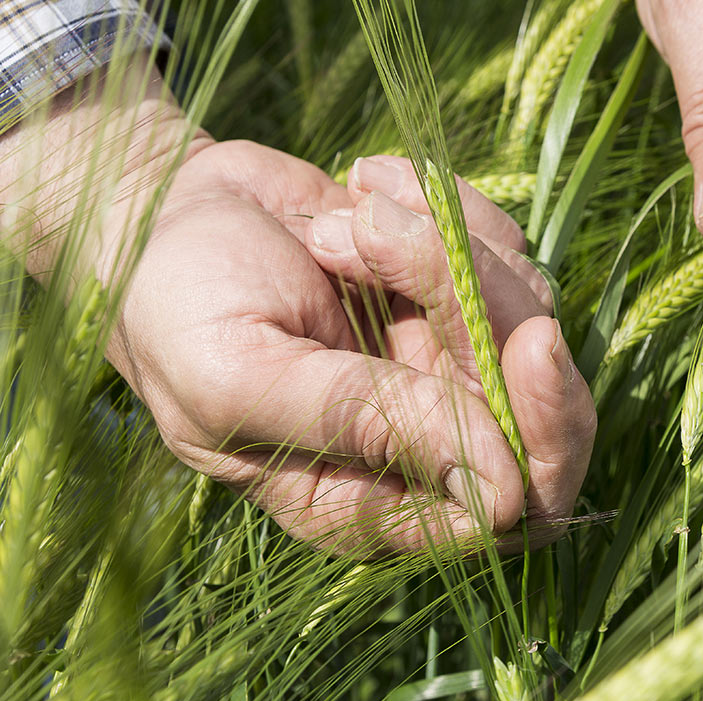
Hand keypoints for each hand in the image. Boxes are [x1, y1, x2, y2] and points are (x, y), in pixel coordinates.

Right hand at [0, 61, 594, 554]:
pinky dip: (441, 204)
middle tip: (434, 240)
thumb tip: (499, 484)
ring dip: (441, 242)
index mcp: (370, 501)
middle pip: (539, 410)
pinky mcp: (453, 291)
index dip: (545, 441)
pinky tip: (361, 187)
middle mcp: (423, 445)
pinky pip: (502, 250)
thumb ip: (360, 424)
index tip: (530, 343)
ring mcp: (444, 365)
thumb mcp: (243, 375)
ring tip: (344, 216)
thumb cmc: (175, 309)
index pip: (510, 510)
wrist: (157, 216)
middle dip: (498, 313)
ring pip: (524, 314)